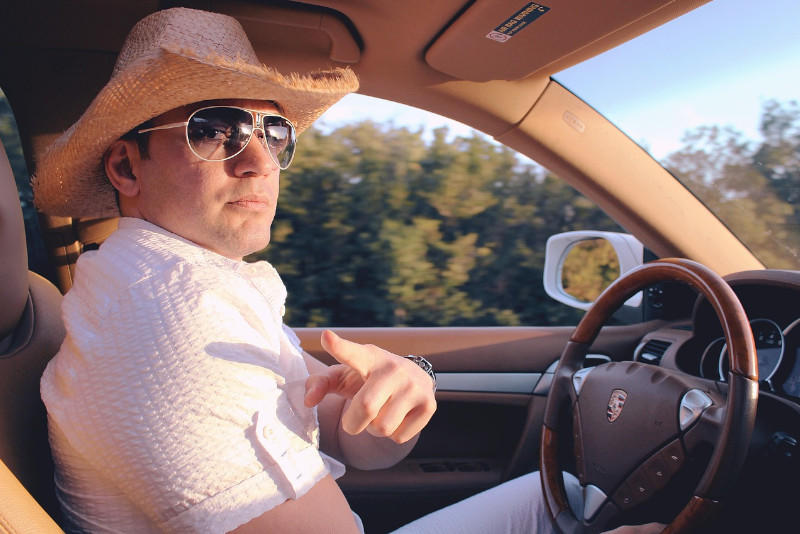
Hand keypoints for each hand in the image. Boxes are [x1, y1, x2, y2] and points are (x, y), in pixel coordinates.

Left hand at [304, 330, 436, 442]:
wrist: (410, 380)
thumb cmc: (367, 379)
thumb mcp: (343, 376)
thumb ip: (320, 384)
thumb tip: (308, 401)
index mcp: (367, 357)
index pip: (351, 353)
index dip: (338, 346)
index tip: (326, 337)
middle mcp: (393, 368)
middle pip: (365, 407)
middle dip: (353, 423)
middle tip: (354, 419)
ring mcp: (414, 386)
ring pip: (382, 428)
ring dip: (374, 429)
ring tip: (380, 414)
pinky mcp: (429, 404)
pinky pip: (399, 437)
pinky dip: (393, 434)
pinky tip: (398, 418)